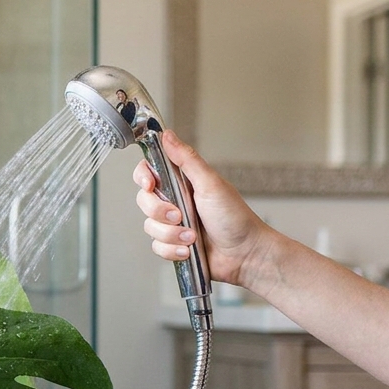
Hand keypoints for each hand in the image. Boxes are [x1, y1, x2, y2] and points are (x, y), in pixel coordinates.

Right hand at [135, 131, 275, 287]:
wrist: (245, 254)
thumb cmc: (235, 217)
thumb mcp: (210, 183)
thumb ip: (186, 159)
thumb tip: (168, 135)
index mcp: (182, 182)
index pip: (149, 172)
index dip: (143, 178)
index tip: (151, 185)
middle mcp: (175, 201)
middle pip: (144, 200)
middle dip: (160, 211)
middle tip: (180, 214)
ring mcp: (173, 224)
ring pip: (150, 227)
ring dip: (171, 234)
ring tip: (192, 236)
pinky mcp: (173, 244)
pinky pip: (157, 247)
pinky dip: (173, 250)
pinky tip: (189, 249)